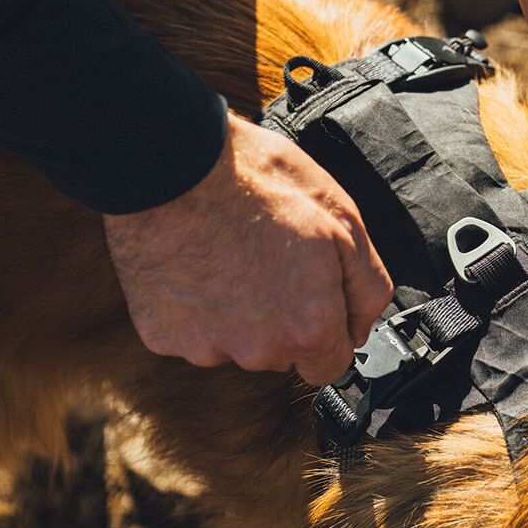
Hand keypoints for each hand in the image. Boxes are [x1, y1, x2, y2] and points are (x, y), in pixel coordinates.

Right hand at [104, 111, 392, 382]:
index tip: (314, 297)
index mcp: (309, 325)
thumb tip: (361, 326)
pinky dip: (195, 306)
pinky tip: (195, 262)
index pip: (331, 366)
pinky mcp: (161, 335)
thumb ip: (366, 286)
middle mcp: (258, 350)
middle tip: (268, 258)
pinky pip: (190, 331)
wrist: (170, 161)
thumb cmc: (254, 180)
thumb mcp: (343, 219)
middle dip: (282, 318)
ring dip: (237, 313)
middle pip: (281, 354)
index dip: (328, 328)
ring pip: (235, 344)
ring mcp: (205, 347)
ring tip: (228, 254)